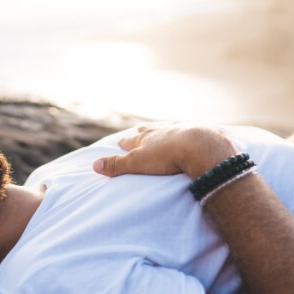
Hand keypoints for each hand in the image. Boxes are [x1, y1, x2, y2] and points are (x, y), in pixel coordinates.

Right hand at [93, 124, 235, 177]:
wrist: (199, 146)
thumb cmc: (166, 156)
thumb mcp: (137, 163)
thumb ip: (117, 165)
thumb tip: (94, 165)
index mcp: (146, 138)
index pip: (131, 140)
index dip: (125, 143)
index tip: (119, 142)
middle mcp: (161, 131)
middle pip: (149, 130)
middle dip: (142, 132)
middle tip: (138, 130)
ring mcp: (180, 130)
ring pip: (168, 128)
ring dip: (164, 130)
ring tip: (162, 130)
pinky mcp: (199, 133)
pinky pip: (190, 131)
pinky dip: (186, 133)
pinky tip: (189, 134)